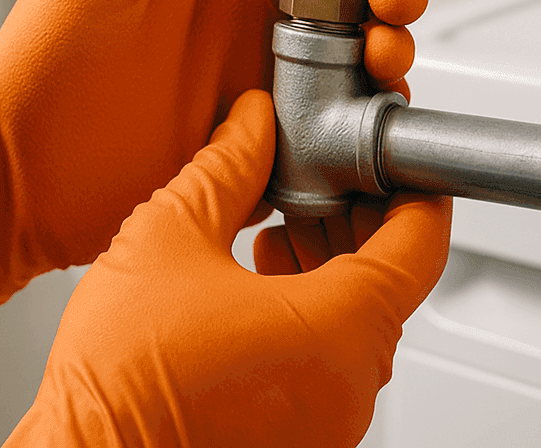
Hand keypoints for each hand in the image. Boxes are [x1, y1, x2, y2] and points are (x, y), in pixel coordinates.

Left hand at [0, 0, 474, 325]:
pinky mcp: (275, 147)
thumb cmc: (47, 61)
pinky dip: (370, 118)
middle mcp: (260, 17)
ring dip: (394, 44)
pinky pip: (346, 128)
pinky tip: (367, 110)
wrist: (21, 176)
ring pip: (366, 54)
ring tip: (381, 49)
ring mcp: (272, 83)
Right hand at [3, 90, 451, 447]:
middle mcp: (349, 386)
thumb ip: (228, 167)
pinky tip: (263, 279)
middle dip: (361, 221)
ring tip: (283, 224)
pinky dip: (315, 314)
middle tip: (326, 179)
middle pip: (390, 284)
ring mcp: (329, 423)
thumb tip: (254, 124)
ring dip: (334, 267)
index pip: (420, 246)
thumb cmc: (120, 380)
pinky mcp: (302, 442)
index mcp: (336, 329)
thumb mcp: (169, 236)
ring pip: (361, 324)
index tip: (399, 162)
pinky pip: (333, 364)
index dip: (415, 191)